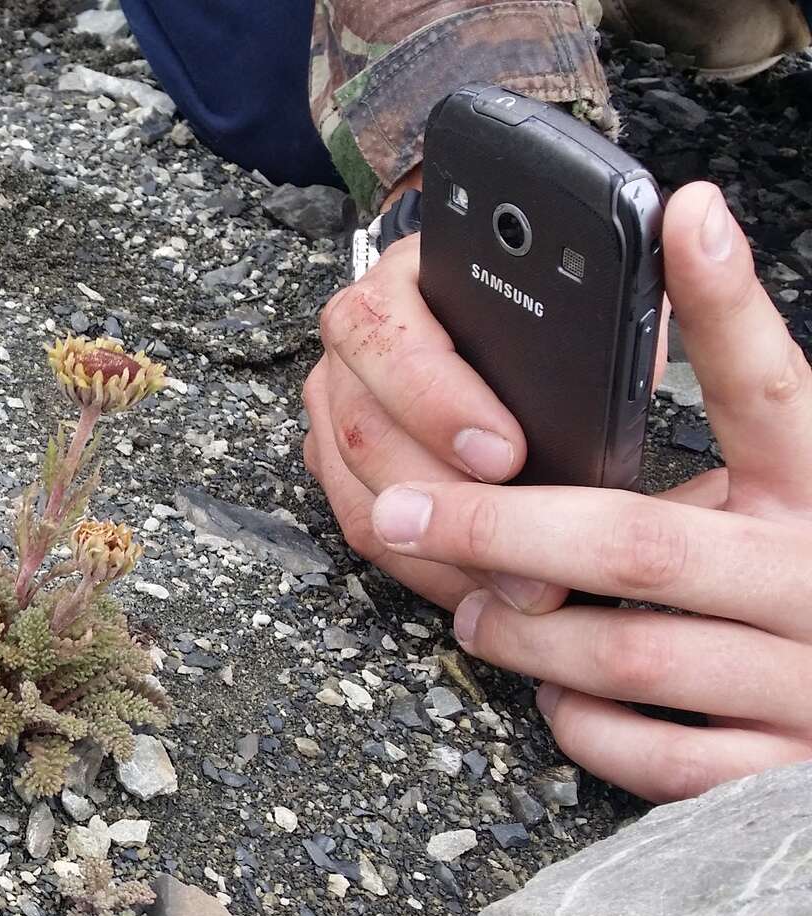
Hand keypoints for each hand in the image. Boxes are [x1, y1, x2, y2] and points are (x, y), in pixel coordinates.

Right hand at [303, 203, 566, 614]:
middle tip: (525, 532)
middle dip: (447, 494)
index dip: (440, 399)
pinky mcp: (341, 464)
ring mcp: (339, 406)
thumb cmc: (551, 305)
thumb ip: (599, 318)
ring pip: (358, 490)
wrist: (509, 315)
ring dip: (440, 548)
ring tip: (523, 581)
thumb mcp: (585, 292)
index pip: (390, 333)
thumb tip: (628, 373)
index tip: (507, 451)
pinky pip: (364, 529)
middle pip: (364, 427)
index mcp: (406, 280)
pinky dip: (429, 566)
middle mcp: (356, 342)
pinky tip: (489, 584)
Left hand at [362, 183, 811, 800]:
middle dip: (504, 527)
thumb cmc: (811, 593)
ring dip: (524, 634)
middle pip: (639, 543)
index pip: (775, 388)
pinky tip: (555, 695)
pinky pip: (655, 756)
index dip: (727, 302)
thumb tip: (613, 366)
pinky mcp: (780, 773)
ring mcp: (806, 685)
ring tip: (473, 607)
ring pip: (628, 657)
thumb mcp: (792, 504)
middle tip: (408, 508)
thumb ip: (731, 459)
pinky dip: (585, 723)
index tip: (682, 213)